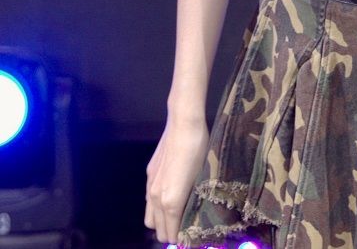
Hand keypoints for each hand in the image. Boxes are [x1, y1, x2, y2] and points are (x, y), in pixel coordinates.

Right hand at [144, 116, 208, 245]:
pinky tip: (170, 197)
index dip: (181, 239)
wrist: (183, 124)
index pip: (170, 234)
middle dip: (169, 233)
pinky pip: (148, 201)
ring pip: (149, 217)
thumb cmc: (199, 150)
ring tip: (176, 216)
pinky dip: (156, 207)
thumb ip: (194, 202)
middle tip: (184, 228)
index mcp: (171, 202)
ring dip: (160, 222)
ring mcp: (150, 185)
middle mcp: (156, 198)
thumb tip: (195, 218)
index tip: (191, 237)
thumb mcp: (202, 178)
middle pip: (157, 230)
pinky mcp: (149, 174)